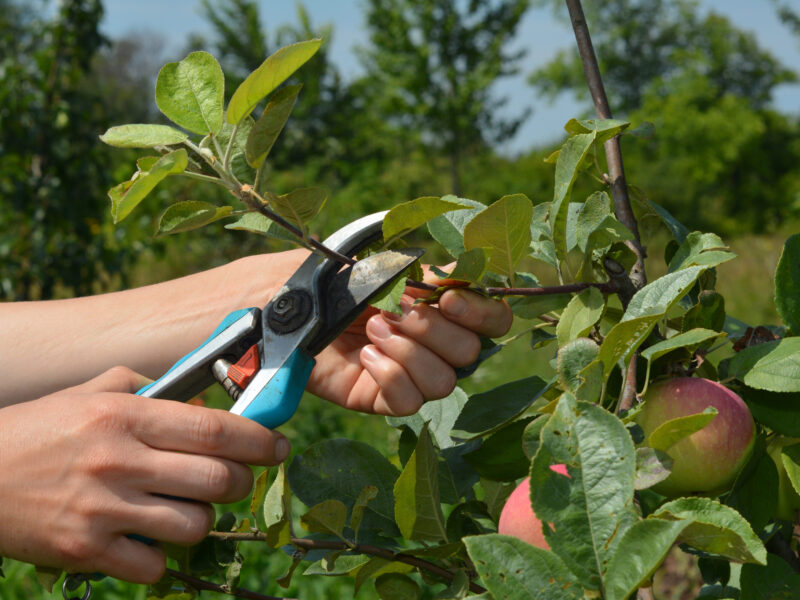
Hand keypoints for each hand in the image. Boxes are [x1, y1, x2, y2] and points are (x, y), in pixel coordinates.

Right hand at [0, 367, 288, 582]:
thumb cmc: (38, 429)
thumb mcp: (90, 392)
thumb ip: (149, 389)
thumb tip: (202, 400)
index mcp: (125, 415)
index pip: (213, 429)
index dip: (257, 440)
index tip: (279, 446)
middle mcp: (119, 460)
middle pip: (216, 479)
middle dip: (241, 482)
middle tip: (237, 479)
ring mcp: (103, 509)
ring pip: (194, 525)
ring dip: (203, 519)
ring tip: (186, 507)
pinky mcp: (85, 551)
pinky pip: (155, 565)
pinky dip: (161, 556)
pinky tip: (147, 538)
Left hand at [308, 269, 512, 415]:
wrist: (285, 303)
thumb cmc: (334, 279)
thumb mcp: (381, 267)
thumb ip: (426, 276)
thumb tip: (458, 286)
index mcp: (442, 307)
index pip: (494, 320)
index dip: (481, 313)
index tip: (448, 299)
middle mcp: (434, 344)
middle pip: (471, 353)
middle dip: (431, 329)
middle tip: (390, 311)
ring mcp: (410, 374)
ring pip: (444, 383)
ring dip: (407, 352)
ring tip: (371, 331)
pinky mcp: (382, 399)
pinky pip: (408, 402)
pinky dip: (389, 376)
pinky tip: (364, 356)